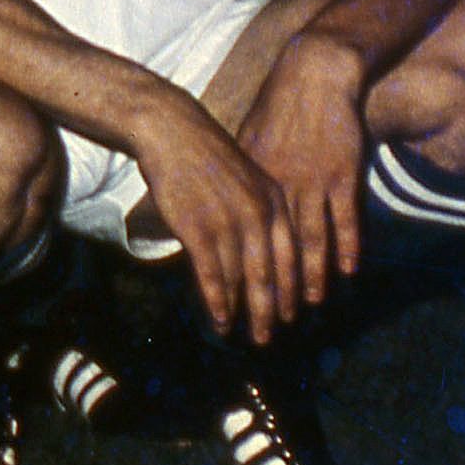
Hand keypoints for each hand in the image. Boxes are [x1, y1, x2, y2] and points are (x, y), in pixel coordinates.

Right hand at [127, 88, 303, 341]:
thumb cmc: (205, 153)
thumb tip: (260, 242)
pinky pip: (212, 274)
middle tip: (270, 335)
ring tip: (245, 334)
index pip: (292, 256)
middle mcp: (258, 216)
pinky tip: (220, 318)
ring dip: (246, 312)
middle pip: (272, 274)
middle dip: (273, 310)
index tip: (291, 314)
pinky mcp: (199, 228)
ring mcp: (229, 223)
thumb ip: (259, 209)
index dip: (292, 289)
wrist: (172, 129)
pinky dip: (218, 300)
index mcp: (274, 202)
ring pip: (244, 279)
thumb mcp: (247, 176)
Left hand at [235, 36, 369, 304]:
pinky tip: (347, 272)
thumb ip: (243, 179)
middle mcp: (278, 187)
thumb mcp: (248, 144)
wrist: (312, 78)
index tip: (236, 301)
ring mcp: (311, 182)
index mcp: (252, 182)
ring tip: (308, 307)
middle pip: (275, 247)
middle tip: (272, 322)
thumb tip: (229, 206)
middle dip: (273, 288)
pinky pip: (344, 219)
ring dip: (310, 276)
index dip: (240, 271)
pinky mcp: (340, 175)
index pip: (244, 236)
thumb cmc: (278, 110)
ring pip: (309, 239)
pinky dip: (346, 247)